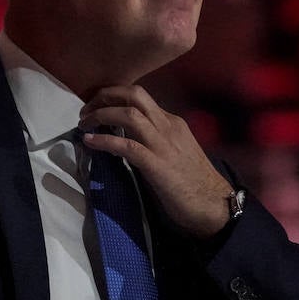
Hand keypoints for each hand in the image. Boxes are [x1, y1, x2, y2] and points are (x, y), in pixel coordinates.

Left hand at [80, 85, 233, 239]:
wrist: (215, 204)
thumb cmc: (194, 183)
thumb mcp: (174, 151)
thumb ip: (154, 140)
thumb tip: (127, 138)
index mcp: (172, 122)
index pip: (141, 97)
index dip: (114, 96)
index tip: (97, 105)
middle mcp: (168, 126)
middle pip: (134, 95)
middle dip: (106, 95)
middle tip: (86, 109)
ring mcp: (163, 144)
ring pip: (129, 114)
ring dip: (101, 114)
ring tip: (84, 123)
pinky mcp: (157, 164)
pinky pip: (126, 145)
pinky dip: (105, 140)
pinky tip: (90, 142)